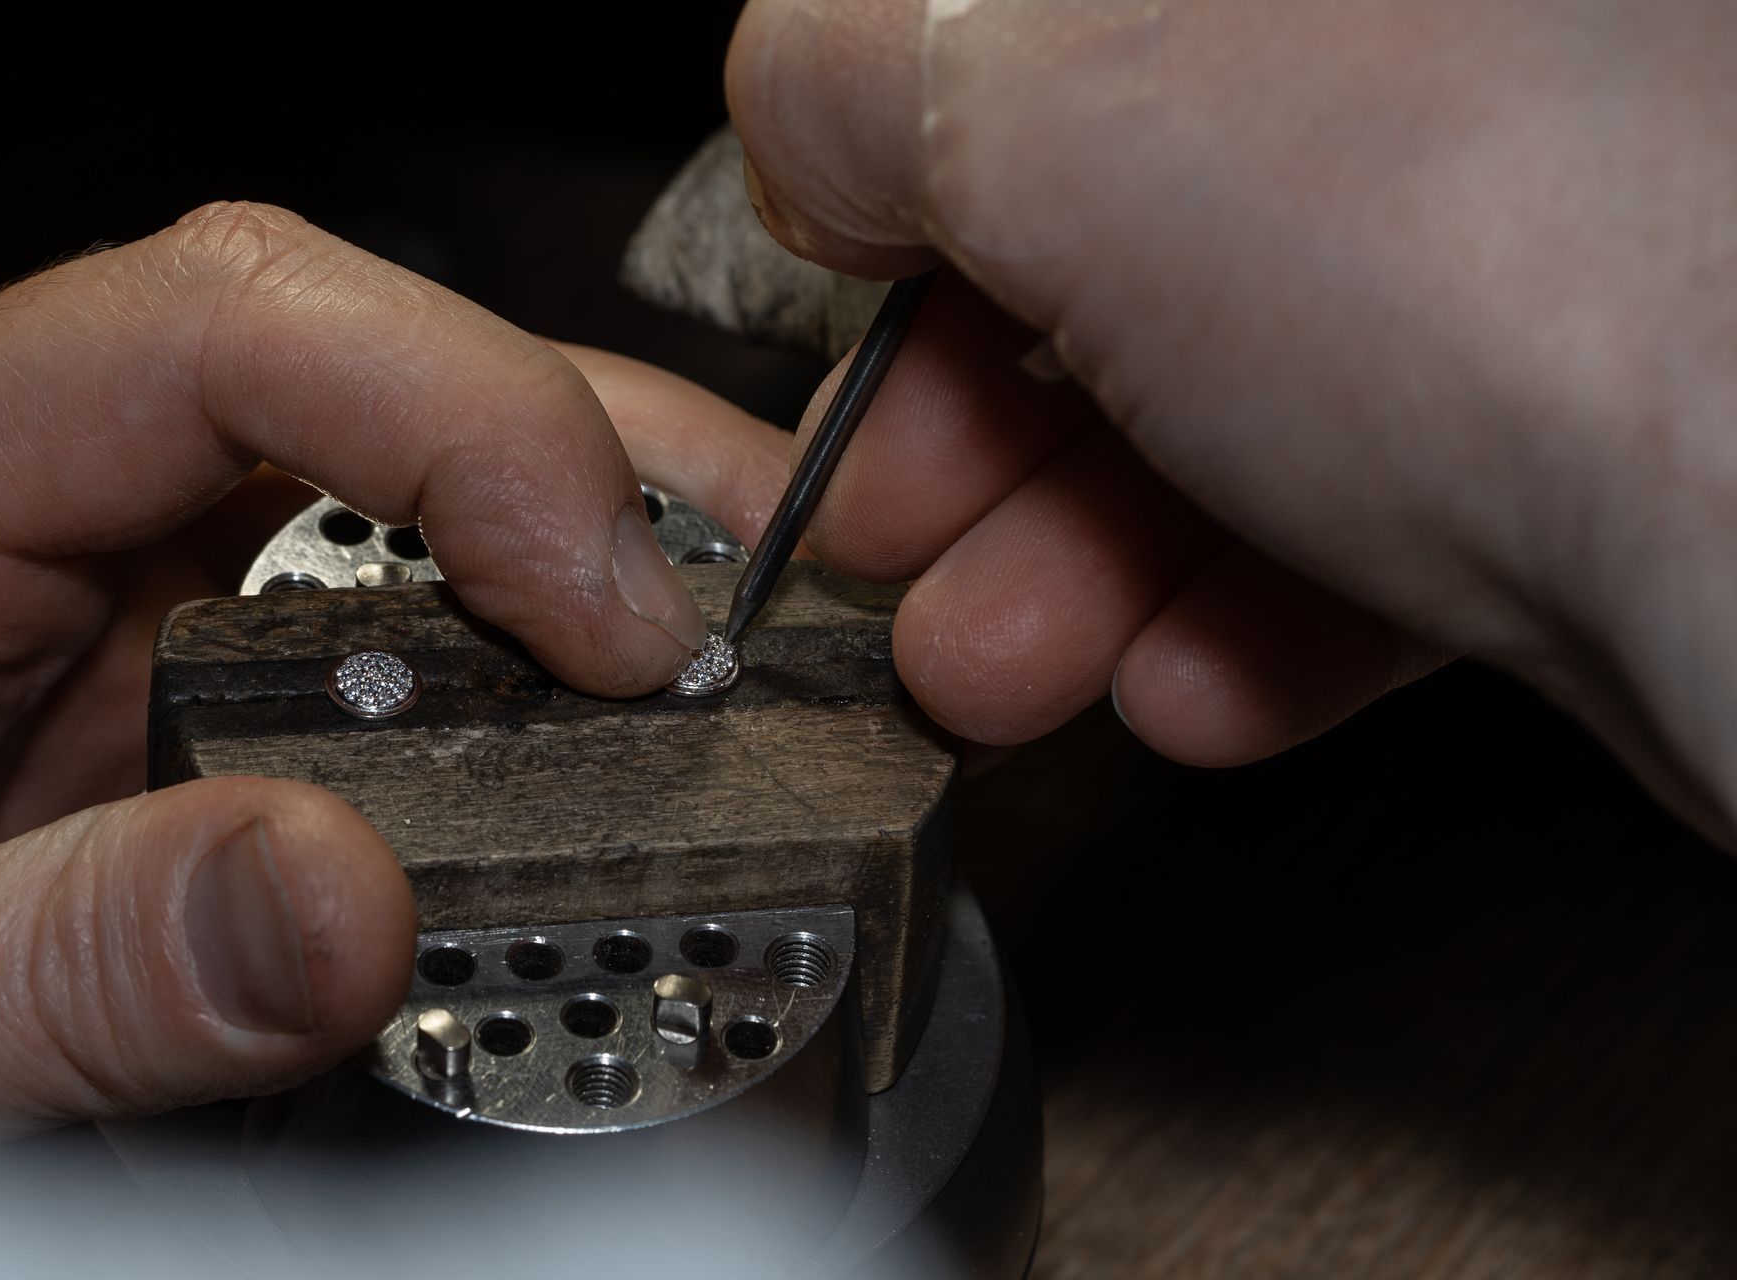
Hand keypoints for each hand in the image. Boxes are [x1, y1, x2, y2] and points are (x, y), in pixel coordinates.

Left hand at [0, 202, 791, 1143]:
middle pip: (359, 370)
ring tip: (726, 637)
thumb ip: (65, 964)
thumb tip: (344, 908)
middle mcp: (25, 513)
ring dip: (586, 540)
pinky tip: (607, 715)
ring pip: (400, 484)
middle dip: (588, 457)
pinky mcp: (184, 690)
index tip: (606, 616)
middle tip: (737, 606)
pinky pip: (389, 622)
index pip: (219, 324)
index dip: (462, 414)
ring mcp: (119, 594)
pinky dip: (526, 657)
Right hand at [727, 0, 1736, 838]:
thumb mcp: (1037, 87)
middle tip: (895, 534)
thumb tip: (816, 134)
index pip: (1035, 40)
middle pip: (1123, 234)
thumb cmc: (1488, 239)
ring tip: (1004, 660)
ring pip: (1238, 396)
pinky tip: (1193, 681)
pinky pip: (1381, 511)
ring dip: (1080, 556)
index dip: (911, 178)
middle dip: (972, 426)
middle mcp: (1421, 56)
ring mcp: (1512, 235)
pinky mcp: (1590, 416)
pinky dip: (1258, 609)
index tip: (859, 303)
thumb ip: (855, 71)